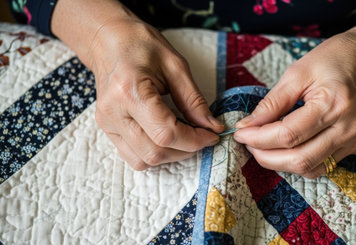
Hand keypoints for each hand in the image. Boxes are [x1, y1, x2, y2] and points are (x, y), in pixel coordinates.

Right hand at [91, 19, 223, 169]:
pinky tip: (167, 138)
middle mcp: (113, 112)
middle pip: (154, 152)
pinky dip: (154, 153)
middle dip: (185, 150)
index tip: (212, 135)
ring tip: (185, 138)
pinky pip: (132, 156)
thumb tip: (212, 127)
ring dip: (170, 156)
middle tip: (202, 136)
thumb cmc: (141, 45)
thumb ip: (194, 100)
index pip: (166, 133)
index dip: (194, 140)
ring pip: (142, 160)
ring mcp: (106, 123)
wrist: (107, 41)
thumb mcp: (175, 66)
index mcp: (130, 91)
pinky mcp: (106, 128)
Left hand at [232, 2, 355, 178]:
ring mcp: (354, 139)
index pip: (288, 135)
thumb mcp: (297, 72)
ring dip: (280, 163)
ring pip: (310, 168)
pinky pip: (322, 165)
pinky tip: (285, 149)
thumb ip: (272, 103)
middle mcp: (348, 127)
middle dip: (266, 156)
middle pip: (299, 159)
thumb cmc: (333, 59)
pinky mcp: (355, 145)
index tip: (240, 133)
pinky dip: (299, 162)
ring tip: (263, 147)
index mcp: (333, 103)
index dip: (258, 138)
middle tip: (248, 143)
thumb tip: (247, 125)